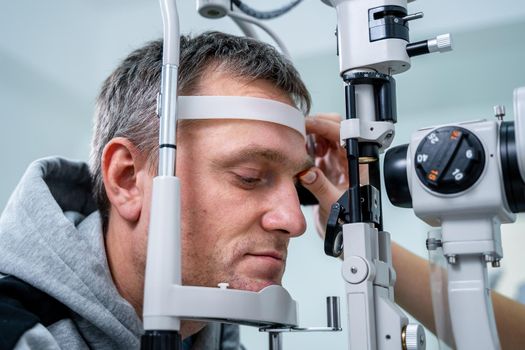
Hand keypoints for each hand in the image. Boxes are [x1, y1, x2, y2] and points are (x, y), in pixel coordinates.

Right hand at [299, 114, 347, 237]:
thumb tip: (307, 173)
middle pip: (336, 129)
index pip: (344, 135)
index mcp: (357, 164)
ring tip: (298, 142)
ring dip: (311, 135)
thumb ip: (321, 187)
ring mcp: (338, 162)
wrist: (345, 235)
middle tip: (300, 128)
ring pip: (326, 137)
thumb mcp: (334, 204)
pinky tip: (299, 153)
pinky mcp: (327, 168)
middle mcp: (349, 160)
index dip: (325, 126)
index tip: (309, 124)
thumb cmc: (348, 222)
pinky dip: (307, 147)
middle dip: (318, 124)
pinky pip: (317, 149)